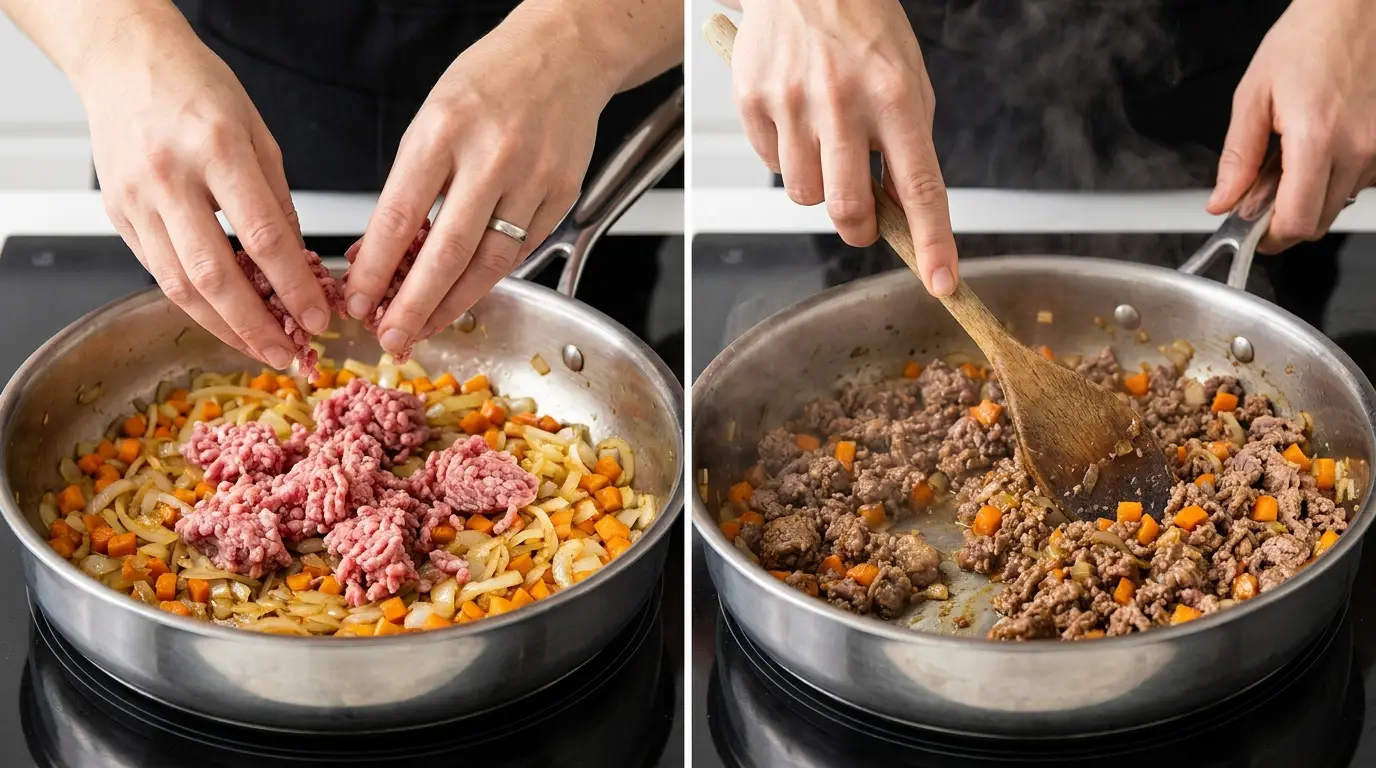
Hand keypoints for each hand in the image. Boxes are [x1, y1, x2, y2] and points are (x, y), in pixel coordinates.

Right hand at [79, 16, 329, 367]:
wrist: (125, 61)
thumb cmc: (199, 90)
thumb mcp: (258, 133)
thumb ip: (278, 200)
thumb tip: (300, 264)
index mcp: (216, 149)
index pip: (262, 235)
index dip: (293, 286)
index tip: (319, 317)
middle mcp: (170, 178)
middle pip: (214, 274)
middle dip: (257, 325)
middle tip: (291, 354)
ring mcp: (136, 200)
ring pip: (181, 285)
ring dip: (225, 328)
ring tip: (262, 351)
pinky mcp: (118, 217)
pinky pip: (160, 274)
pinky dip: (197, 305)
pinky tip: (227, 322)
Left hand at [345, 14, 612, 355]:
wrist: (565, 54)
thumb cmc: (491, 82)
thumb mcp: (433, 118)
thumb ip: (410, 183)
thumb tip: (379, 251)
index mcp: (444, 130)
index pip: (399, 216)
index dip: (376, 269)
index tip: (358, 301)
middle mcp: (492, 156)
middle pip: (447, 253)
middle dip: (414, 305)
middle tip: (392, 337)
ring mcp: (533, 179)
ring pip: (490, 264)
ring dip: (454, 304)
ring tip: (427, 326)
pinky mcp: (562, 195)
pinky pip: (521, 251)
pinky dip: (490, 277)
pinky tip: (467, 291)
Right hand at [731, 0, 956, 295]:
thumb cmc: (863, 32)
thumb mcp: (906, 80)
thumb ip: (907, 146)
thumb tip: (899, 213)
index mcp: (896, 96)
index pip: (921, 186)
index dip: (933, 241)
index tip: (942, 282)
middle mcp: (843, 101)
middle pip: (848, 208)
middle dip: (859, 227)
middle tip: (864, 217)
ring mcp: (792, 102)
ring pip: (805, 194)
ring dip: (820, 186)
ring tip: (825, 142)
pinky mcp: (752, 101)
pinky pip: (769, 165)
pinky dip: (786, 156)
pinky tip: (795, 118)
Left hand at [1208, 0, 1375, 252]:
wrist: (1355, 10)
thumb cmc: (1307, 41)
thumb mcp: (1253, 97)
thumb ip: (1237, 158)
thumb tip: (1222, 201)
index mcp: (1316, 139)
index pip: (1297, 221)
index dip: (1269, 237)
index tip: (1251, 232)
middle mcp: (1358, 149)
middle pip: (1318, 221)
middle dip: (1285, 218)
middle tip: (1261, 193)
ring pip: (1338, 202)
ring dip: (1310, 194)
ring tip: (1291, 155)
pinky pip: (1358, 180)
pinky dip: (1333, 174)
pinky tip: (1318, 146)